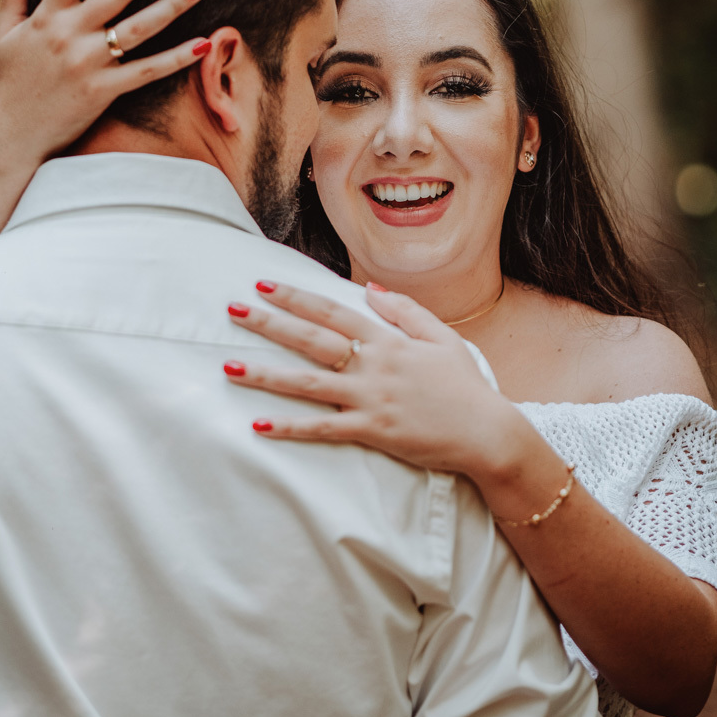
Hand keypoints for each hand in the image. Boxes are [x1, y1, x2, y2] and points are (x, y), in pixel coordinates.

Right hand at [0, 0, 210, 162]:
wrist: (14, 135)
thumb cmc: (12, 80)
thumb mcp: (6, 29)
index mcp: (47, 15)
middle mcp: (69, 34)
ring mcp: (89, 63)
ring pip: (139, 28)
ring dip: (173, 4)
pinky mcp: (104, 92)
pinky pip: (148, 71)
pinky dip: (176, 58)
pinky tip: (203, 43)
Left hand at [223, 280, 522, 476]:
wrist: (488, 432)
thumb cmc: (466, 385)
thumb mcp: (442, 337)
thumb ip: (405, 310)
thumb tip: (369, 289)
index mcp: (388, 339)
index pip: (332, 311)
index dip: (296, 296)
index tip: (263, 283)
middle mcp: (373, 364)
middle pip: (311, 339)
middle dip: (269, 322)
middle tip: (232, 309)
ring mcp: (370, 398)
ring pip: (307, 383)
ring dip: (266, 374)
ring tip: (228, 366)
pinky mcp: (372, 432)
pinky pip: (323, 429)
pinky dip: (290, 427)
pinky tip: (259, 424)